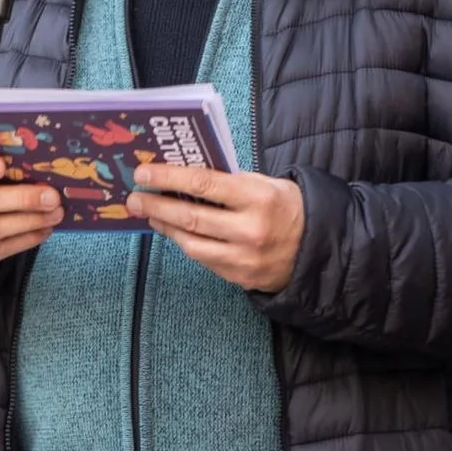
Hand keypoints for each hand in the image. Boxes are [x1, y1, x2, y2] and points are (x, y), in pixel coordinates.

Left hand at [128, 165, 306, 291]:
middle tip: (134, 198)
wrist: (317, 249)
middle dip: (156, 206)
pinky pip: (203, 259)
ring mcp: (244, 257)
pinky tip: (173, 231)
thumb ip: (229, 181)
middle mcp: (250, 229)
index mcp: (258, 197)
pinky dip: (185, 243)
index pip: (203, 183)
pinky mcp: (239, 277)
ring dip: (165, 227)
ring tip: (149, 214)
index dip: (168, 178)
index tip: (144, 173)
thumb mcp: (266, 183)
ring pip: (191, 243)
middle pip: (190, 217)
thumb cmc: (287, 208)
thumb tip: (184, 176)